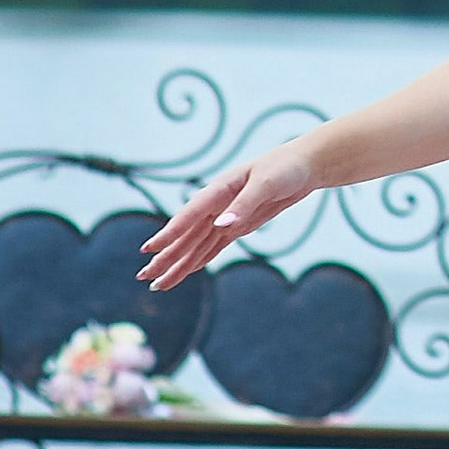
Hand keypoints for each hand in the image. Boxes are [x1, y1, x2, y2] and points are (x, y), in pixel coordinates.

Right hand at [139, 141, 318, 289]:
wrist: (304, 165)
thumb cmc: (285, 168)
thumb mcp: (267, 184)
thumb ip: (243, 205)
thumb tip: (221, 226)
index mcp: (219, 190)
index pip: (189, 216)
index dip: (170, 233)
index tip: (150, 249)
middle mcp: (218, 205)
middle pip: (187, 235)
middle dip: (166, 256)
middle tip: (144, 276)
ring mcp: (226, 216)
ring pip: (197, 245)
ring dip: (178, 263)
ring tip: (158, 283)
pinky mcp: (239, 225)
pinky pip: (213, 246)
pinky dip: (199, 260)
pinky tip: (186, 271)